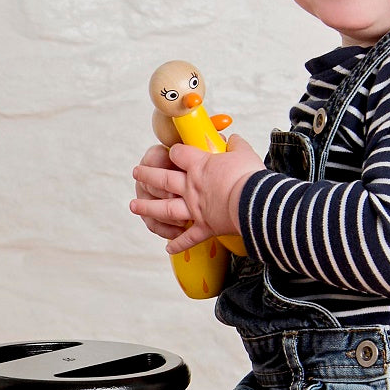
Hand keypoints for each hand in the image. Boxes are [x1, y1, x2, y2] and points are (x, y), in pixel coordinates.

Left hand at [130, 134, 263, 254]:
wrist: (256, 203)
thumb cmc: (249, 177)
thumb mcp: (244, 153)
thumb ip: (236, 146)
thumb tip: (233, 140)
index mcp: (200, 166)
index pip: (178, 154)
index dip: (174, 152)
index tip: (173, 152)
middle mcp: (191, 188)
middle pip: (163, 179)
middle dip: (147, 175)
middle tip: (136, 173)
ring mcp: (195, 209)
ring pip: (165, 209)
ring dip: (147, 208)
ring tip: (133, 206)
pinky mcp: (204, 228)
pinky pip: (188, 238)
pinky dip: (178, 244)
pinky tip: (168, 248)